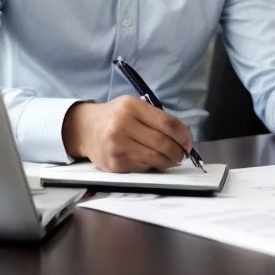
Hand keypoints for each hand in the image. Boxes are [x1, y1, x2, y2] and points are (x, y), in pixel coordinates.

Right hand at [62, 96, 192, 172]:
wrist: (85, 129)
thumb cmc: (115, 116)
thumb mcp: (134, 106)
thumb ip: (157, 118)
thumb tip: (184, 135)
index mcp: (132, 107)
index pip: (166, 122)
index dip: (183, 134)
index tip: (189, 141)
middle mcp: (123, 125)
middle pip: (162, 142)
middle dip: (178, 151)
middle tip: (183, 154)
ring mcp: (117, 146)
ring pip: (154, 158)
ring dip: (169, 161)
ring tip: (173, 159)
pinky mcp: (114, 163)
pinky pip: (142, 168)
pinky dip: (154, 166)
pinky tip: (156, 162)